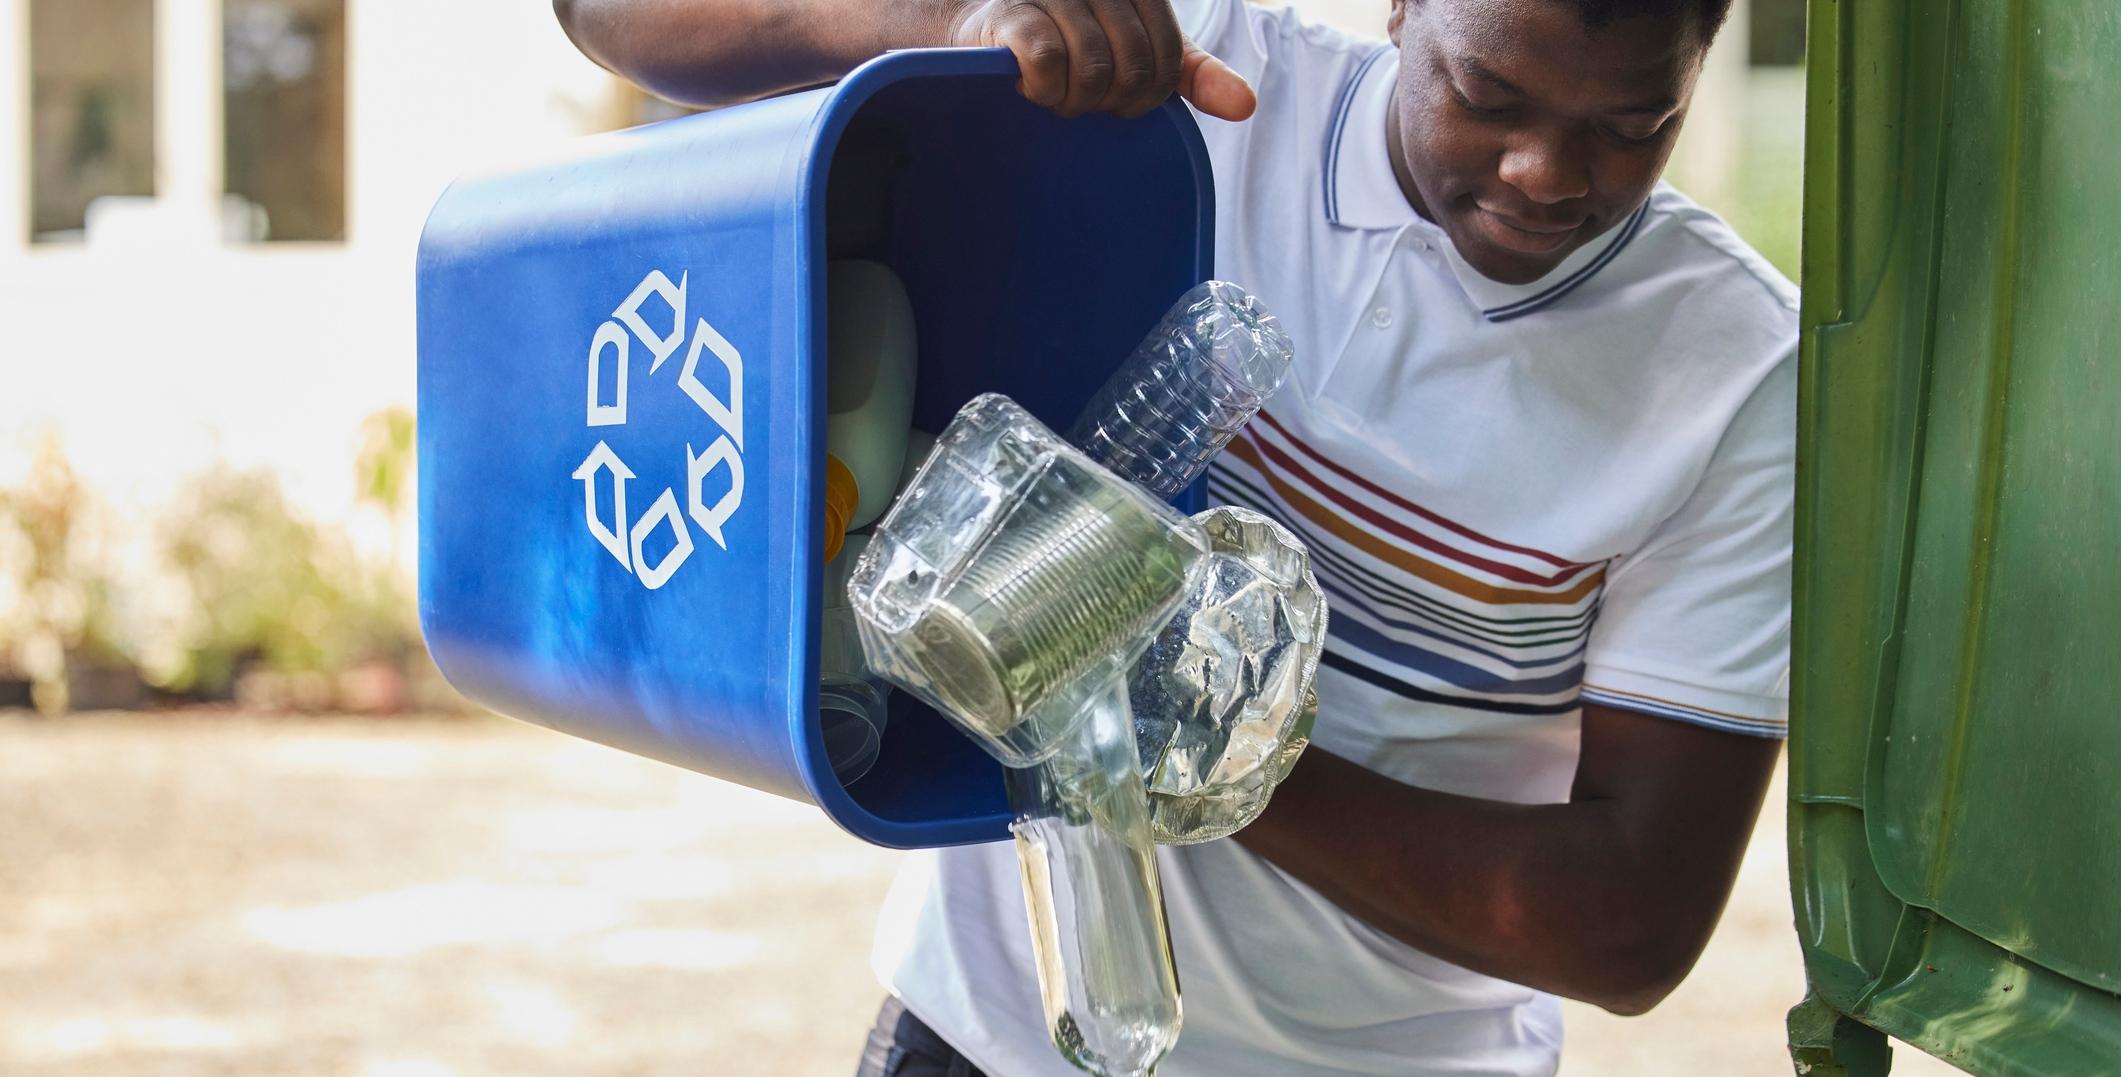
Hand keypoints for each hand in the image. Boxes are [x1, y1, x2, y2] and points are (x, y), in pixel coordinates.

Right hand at [948, 0, 1256, 120]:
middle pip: (1133, 69)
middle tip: (1083, 99)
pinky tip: (1031, 88)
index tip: (1117, 99)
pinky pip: (1047, 63)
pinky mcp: (1012, 14)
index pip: (1169, 61)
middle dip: (1109, 101)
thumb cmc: (1074, 37)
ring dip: (1074, 102)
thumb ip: (1194, 74)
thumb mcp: (1143, 50)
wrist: (986, 25)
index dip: (1146, 95)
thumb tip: (1245, 106)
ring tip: (1056, 96)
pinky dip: (1043, 90)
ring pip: (1092, 69)